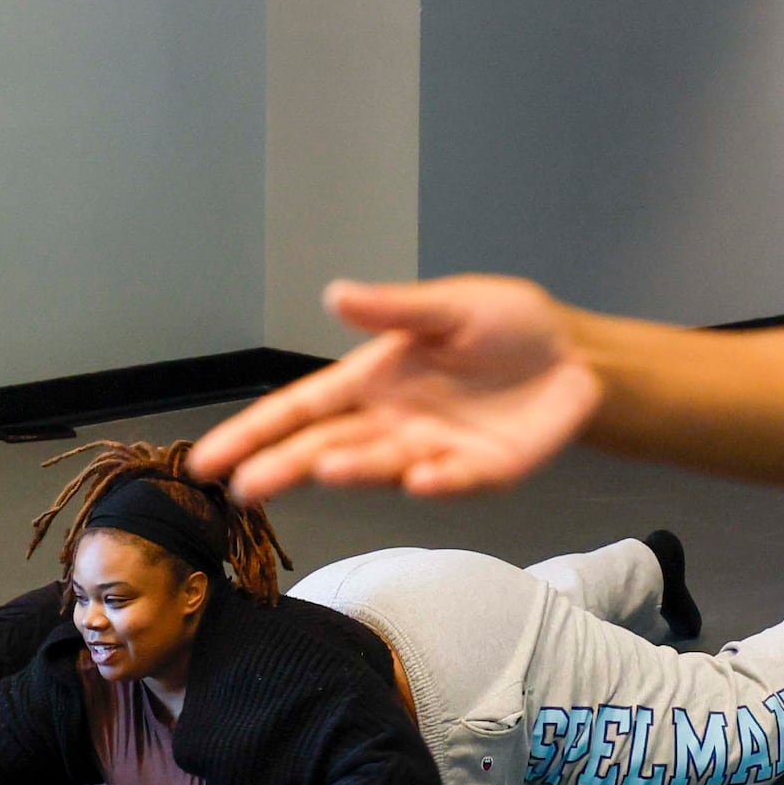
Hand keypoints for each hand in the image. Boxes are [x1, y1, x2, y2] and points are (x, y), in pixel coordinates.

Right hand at [188, 276, 600, 501]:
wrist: (576, 356)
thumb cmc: (507, 325)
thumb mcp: (449, 305)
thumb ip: (393, 308)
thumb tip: (334, 294)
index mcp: (374, 379)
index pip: (300, 408)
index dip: (253, 432)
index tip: (207, 461)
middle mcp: (393, 422)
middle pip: (325, 448)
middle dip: (282, 467)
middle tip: (243, 490)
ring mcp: (434, 450)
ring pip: (380, 467)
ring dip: (354, 471)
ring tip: (323, 470)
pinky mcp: (481, 470)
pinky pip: (453, 479)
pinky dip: (437, 481)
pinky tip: (421, 478)